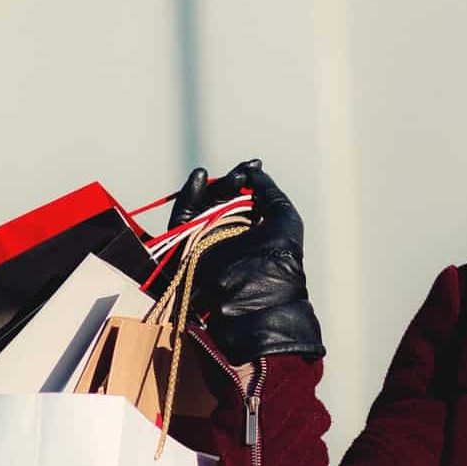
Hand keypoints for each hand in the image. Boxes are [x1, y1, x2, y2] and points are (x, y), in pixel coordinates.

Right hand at [166, 160, 324, 363]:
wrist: (257, 300)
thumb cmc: (279, 261)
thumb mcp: (285, 220)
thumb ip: (270, 191)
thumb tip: (254, 171)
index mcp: (251, 232)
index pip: (242, 198)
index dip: (246, 178)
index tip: (253, 165)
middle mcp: (227, 236)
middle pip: (220, 199)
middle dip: (230, 182)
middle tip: (241, 177)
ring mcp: (206, 243)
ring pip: (202, 206)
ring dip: (213, 187)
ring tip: (229, 180)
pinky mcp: (185, 249)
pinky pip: (181, 220)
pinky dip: (189, 197)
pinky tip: (199, 176)